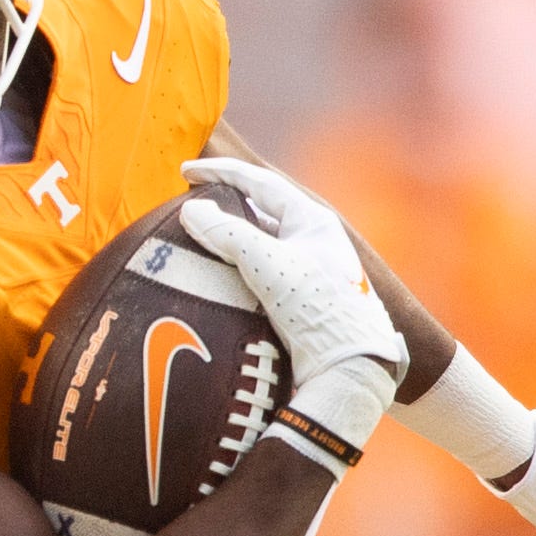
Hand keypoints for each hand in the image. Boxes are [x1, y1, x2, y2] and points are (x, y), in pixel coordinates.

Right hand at [176, 157, 400, 441]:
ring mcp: (305, 270)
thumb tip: (191, 210)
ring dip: (227, 237)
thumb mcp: (268, 265)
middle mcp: (310, 240)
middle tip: (189, 202)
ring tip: (196, 239)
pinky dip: (232, 267)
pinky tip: (215, 277)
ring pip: (259, 242)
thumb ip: (228, 234)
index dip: (221, 172)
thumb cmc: (317, 308)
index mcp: (312, 220)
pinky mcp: (297, 300)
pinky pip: (258, 271)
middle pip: (260, 210)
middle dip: (224, 202)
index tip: (185, 170)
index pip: (261, 183)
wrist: (350, 365)